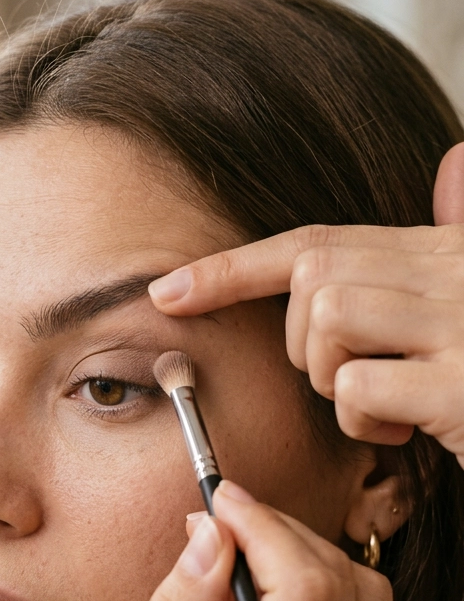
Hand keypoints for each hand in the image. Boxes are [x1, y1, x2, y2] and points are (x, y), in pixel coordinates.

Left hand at [149, 143, 463, 464]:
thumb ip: (456, 240)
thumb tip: (456, 163)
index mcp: (445, 253)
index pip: (318, 243)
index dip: (236, 267)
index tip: (167, 291)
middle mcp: (453, 274)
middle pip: (313, 280)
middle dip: (303, 346)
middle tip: (352, 380)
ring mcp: (460, 325)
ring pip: (327, 324)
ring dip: (335, 383)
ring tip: (387, 408)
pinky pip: (361, 390)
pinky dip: (367, 426)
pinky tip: (411, 438)